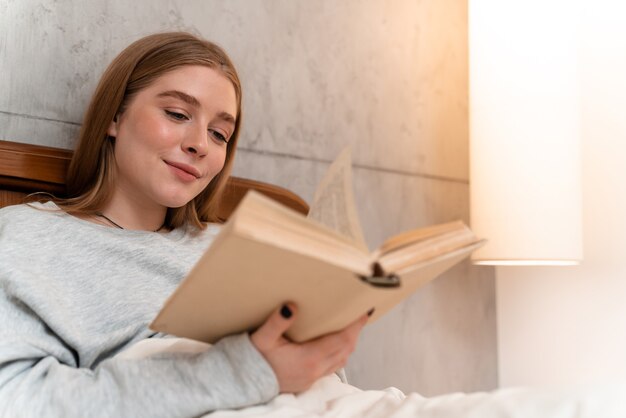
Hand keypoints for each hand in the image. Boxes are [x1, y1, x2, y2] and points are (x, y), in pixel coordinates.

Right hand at [250, 303, 368, 392]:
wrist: (245, 382)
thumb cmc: (254, 358)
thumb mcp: (262, 338)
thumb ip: (277, 322)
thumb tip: (291, 306)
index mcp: (309, 357)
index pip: (342, 339)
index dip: (356, 325)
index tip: (364, 311)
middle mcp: (315, 369)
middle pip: (346, 349)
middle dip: (356, 331)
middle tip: (361, 313)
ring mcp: (313, 376)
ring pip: (342, 359)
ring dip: (350, 342)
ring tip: (353, 326)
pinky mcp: (309, 380)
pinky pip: (334, 366)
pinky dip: (341, 352)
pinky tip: (337, 343)